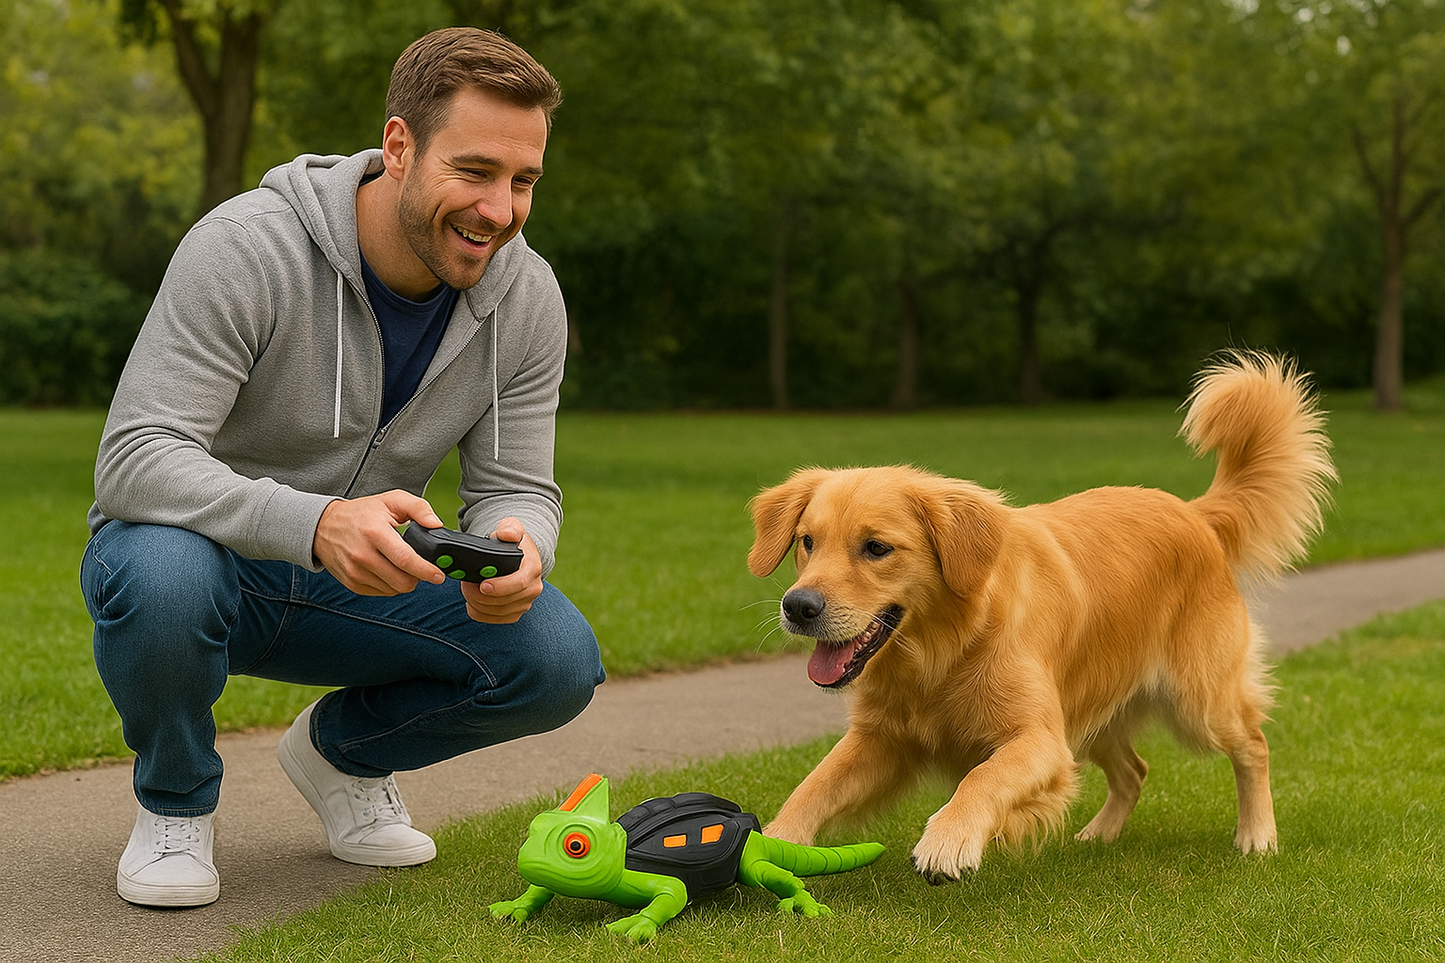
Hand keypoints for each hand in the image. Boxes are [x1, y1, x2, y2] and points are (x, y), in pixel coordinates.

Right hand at [313, 490, 447, 595]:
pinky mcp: (352, 583)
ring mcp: (355, 572)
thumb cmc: (362, 513)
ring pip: (394, 589)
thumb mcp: (391, 500)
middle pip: (402, 581)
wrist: (323, 526)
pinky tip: (388, 570)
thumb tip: (436, 524)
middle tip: (420, 567)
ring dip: (404, 581)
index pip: (405, 560)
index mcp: (375, 533)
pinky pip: (381, 592)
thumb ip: (418, 508)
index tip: (439, 574)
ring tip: (401, 565)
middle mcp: (363, 555)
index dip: (426, 570)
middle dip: (418, 578)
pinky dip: (390, 585)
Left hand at [459, 517, 543, 623]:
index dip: (500, 587)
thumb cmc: (513, 542)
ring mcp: (525, 603)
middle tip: (464, 584)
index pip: (519, 583)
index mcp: (533, 568)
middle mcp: (533, 588)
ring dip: (477, 603)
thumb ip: (510, 528)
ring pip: (497, 612)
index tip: (482, 584)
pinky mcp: (515, 613)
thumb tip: (506, 535)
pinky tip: (471, 601)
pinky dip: (479, 612)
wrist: (520, 556)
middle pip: (505, 601)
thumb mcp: (512, 527)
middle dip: (480, 595)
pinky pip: (493, 619)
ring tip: (466, 589)